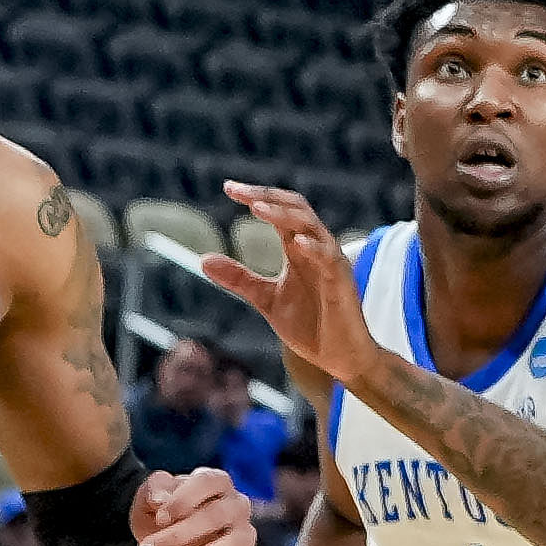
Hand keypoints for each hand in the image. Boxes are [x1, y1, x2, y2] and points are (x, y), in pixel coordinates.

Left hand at [130, 467, 258, 545]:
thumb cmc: (162, 516)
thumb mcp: (148, 500)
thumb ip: (153, 490)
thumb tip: (161, 500)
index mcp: (216, 482)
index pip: (209, 482)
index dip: (184, 499)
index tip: (159, 518)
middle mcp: (237, 506)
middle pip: (216, 516)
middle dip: (177, 536)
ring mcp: (245, 535)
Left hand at [200, 183, 394, 401]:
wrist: (338, 357)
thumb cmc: (309, 325)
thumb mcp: (266, 299)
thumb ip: (240, 278)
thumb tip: (203, 259)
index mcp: (298, 249)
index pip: (279, 211)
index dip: (256, 196)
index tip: (228, 188)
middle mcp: (315, 248)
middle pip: (295, 207)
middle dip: (266, 196)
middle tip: (237, 191)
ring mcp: (330, 262)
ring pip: (311, 225)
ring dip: (284, 214)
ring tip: (257, 208)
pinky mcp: (342, 282)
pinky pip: (330, 257)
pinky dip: (314, 247)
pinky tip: (296, 243)